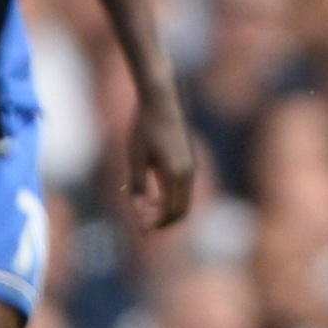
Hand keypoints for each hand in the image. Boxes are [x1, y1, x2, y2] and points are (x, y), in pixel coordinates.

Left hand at [127, 89, 194, 228]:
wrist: (161, 99)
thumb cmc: (144, 127)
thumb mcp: (136, 160)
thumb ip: (138, 188)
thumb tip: (139, 214)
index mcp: (177, 174)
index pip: (171, 212)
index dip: (156, 224)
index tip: (138, 228)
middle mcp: (188, 173)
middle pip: (181, 211)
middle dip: (163, 221)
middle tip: (142, 223)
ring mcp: (190, 166)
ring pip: (183, 201)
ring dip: (166, 209)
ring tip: (143, 208)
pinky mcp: (187, 160)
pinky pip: (182, 189)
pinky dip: (169, 198)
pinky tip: (150, 192)